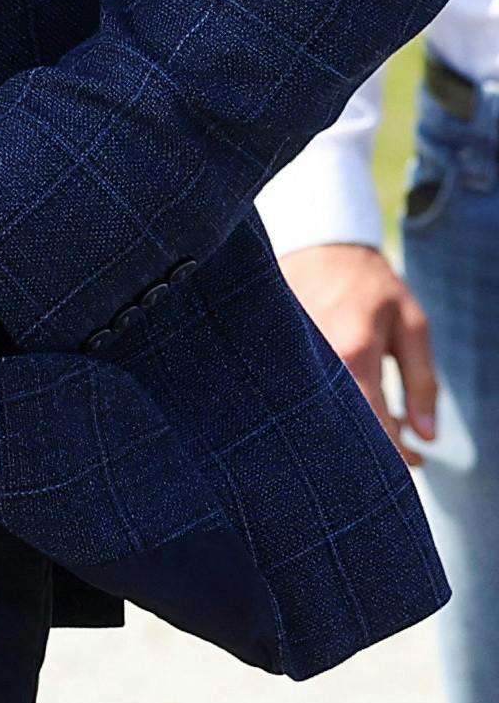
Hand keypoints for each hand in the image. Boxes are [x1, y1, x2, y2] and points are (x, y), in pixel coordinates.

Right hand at [281, 241, 435, 465]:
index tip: (417, 459)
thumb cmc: (371, 284)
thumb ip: (423, 383)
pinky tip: (342, 392)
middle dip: (373, 446)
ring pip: (323, 416)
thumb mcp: (411, 326)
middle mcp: (316, 363)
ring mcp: (290, 359)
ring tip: (371, 411)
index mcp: (354, 357)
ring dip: (349, 424)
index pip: (376, 432)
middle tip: (395, 438)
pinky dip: (326, 403)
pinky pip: (304, 395)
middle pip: (345, 432)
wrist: (322, 243)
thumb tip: (426, 438)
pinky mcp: (276, 354)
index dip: (399, 455)